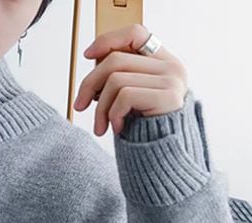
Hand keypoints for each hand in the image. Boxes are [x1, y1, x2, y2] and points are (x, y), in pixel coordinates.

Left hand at [72, 23, 188, 136]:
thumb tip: (93, 63)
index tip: (87, 56)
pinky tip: (118, 129)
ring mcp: (171, 80)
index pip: (135, 34)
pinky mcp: (167, 97)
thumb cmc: (144, 131)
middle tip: (80, 106)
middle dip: (89, 84)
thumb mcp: (130, 100)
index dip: (108, 40)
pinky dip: (113, 114)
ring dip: (100, 108)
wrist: (165, 159)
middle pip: (115, 59)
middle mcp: (170, 67)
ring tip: (101, 127)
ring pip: (116, 80)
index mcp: (162, 63)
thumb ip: (121, 78)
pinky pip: (125, 96)